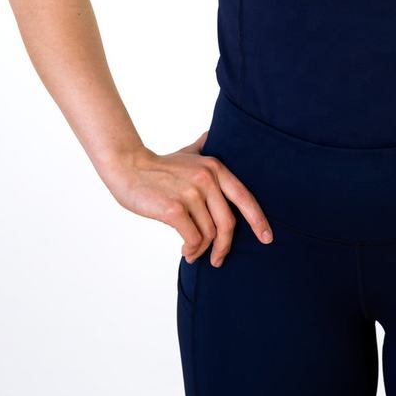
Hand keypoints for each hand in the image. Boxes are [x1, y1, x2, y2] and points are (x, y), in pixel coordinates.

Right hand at [107, 130, 272, 266]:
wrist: (127, 168)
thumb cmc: (158, 166)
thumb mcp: (188, 153)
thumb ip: (204, 147)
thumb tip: (214, 135)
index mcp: (215, 168)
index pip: (244, 197)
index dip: (258, 219)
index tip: (267, 237)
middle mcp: (206, 179)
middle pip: (228, 223)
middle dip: (225, 246)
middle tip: (218, 259)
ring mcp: (190, 194)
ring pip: (208, 234)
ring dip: (201, 249)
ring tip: (192, 252)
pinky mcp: (173, 209)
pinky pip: (192, 239)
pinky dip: (191, 249)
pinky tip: (185, 251)